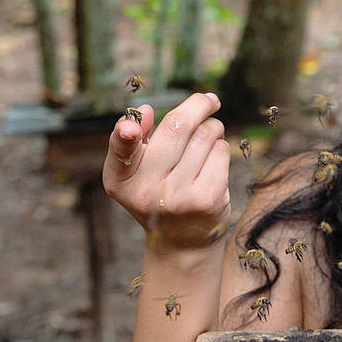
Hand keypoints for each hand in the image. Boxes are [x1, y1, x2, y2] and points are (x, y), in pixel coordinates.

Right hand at [103, 92, 230, 253]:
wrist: (181, 241)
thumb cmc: (157, 194)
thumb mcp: (136, 173)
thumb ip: (135, 140)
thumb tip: (145, 110)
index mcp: (121, 180)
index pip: (121, 152)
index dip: (125, 136)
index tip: (131, 127)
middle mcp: (146, 190)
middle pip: (177, 127)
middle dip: (198, 105)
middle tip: (209, 100)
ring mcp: (178, 196)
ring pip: (205, 135)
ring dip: (211, 128)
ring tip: (206, 139)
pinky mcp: (207, 199)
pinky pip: (221, 151)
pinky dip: (220, 147)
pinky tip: (211, 160)